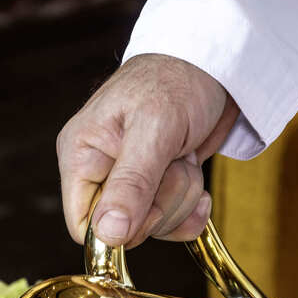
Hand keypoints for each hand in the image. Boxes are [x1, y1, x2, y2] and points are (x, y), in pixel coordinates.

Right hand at [56, 53, 239, 246]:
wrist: (215, 64)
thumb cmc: (176, 79)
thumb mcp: (153, 129)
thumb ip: (130, 184)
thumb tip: (107, 233)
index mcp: (82, 156)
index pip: (82, 224)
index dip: (117, 229)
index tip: (148, 207)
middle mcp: (101, 172)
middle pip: (123, 229)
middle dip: (160, 204)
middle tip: (174, 162)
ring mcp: (131, 181)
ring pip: (153, 226)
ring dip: (181, 196)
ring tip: (185, 156)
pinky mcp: (159, 186)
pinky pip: (173, 222)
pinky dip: (193, 208)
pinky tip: (199, 182)